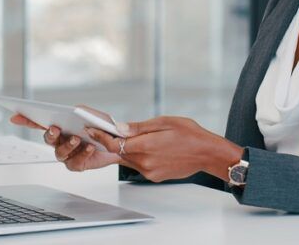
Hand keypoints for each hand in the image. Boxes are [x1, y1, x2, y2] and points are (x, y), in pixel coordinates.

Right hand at [9, 113, 121, 171]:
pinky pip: (74, 162)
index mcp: (60, 126)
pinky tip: (90, 148)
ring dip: (67, 144)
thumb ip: (82, 112)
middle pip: (48, 138)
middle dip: (50, 134)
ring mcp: (67, 154)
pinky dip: (82, 154)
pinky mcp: (76, 164)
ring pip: (59, 152)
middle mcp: (60, 141)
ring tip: (77, 139)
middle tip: (55, 129)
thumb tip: (74, 112)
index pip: (39, 122)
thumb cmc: (102, 128)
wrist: (118, 144)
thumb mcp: (93, 115)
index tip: (15, 116)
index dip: (26, 120)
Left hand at [86, 116, 242, 181]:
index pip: (113, 143)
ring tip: (125, 137)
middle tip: (102, 131)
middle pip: (119, 152)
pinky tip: (144, 147)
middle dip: (110, 142)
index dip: (100, 136)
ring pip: (128, 159)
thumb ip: (139, 127)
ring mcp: (149, 171)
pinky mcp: (155, 176)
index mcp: (145, 146)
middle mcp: (145, 162)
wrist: (207, 154)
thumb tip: (119, 128)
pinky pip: (139, 165)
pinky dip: (137, 156)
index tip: (91, 128)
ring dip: (124, 149)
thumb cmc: (190, 134)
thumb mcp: (164, 122)